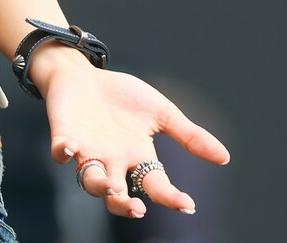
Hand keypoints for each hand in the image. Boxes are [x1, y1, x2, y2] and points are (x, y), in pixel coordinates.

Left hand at [42, 57, 231, 219]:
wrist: (86, 76)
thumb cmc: (123, 97)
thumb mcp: (162, 113)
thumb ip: (189, 136)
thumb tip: (225, 158)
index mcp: (137, 157)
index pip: (156, 184)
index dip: (170, 197)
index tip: (187, 205)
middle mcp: (112, 162)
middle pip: (117, 194)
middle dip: (125, 204)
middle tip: (137, 209)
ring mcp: (88, 152)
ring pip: (89, 181)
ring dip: (98, 186)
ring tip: (110, 186)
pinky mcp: (65, 136)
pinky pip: (61, 151)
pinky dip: (64, 152)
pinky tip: (70, 149)